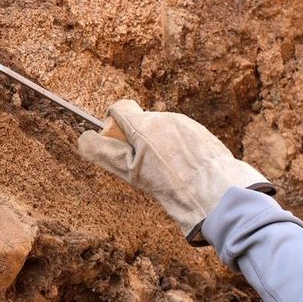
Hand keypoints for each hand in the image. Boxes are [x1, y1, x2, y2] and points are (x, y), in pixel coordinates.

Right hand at [77, 100, 272, 244]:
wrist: (218, 193)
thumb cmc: (172, 186)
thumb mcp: (131, 173)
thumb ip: (106, 154)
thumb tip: (84, 139)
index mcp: (144, 126)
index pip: (120, 108)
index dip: (113, 122)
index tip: (115, 139)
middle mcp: (166, 119)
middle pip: (143, 122)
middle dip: (138, 140)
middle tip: (143, 168)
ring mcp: (188, 126)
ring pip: (164, 131)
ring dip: (159, 146)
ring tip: (168, 175)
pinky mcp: (204, 135)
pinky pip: (184, 139)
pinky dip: (179, 151)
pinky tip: (184, 173)